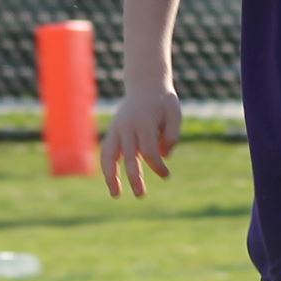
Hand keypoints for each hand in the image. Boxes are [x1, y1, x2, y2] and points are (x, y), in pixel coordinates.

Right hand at [101, 84, 179, 198]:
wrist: (145, 85)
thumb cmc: (163, 102)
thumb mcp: (175, 113)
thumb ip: (172, 134)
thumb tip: (164, 156)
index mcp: (143, 122)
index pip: (149, 151)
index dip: (157, 166)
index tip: (166, 175)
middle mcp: (127, 126)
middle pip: (128, 157)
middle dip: (134, 178)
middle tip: (140, 196)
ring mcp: (117, 129)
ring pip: (108, 155)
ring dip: (110, 176)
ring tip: (115, 195)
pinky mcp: (112, 131)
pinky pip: (106, 152)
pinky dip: (107, 167)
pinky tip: (113, 182)